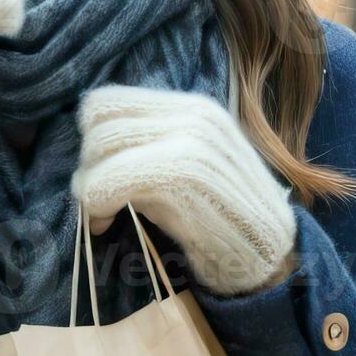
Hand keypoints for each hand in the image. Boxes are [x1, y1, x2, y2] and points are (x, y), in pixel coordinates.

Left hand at [71, 85, 296, 295]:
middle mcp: (192, 114)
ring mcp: (191, 140)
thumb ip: (151, 148)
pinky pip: (110, 179)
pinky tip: (103, 225)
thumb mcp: (188, 168)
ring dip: (88, 187)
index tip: (98, 174)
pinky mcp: (183, 173)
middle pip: (99, 120)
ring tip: (99, 214)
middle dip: (87, 165)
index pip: (110, 101)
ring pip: (101, 146)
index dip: (91, 138)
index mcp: (193, 109)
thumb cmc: (222, 219)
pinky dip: (95, 204)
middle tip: (96, 201)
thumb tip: (93, 151)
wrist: (268, 255)